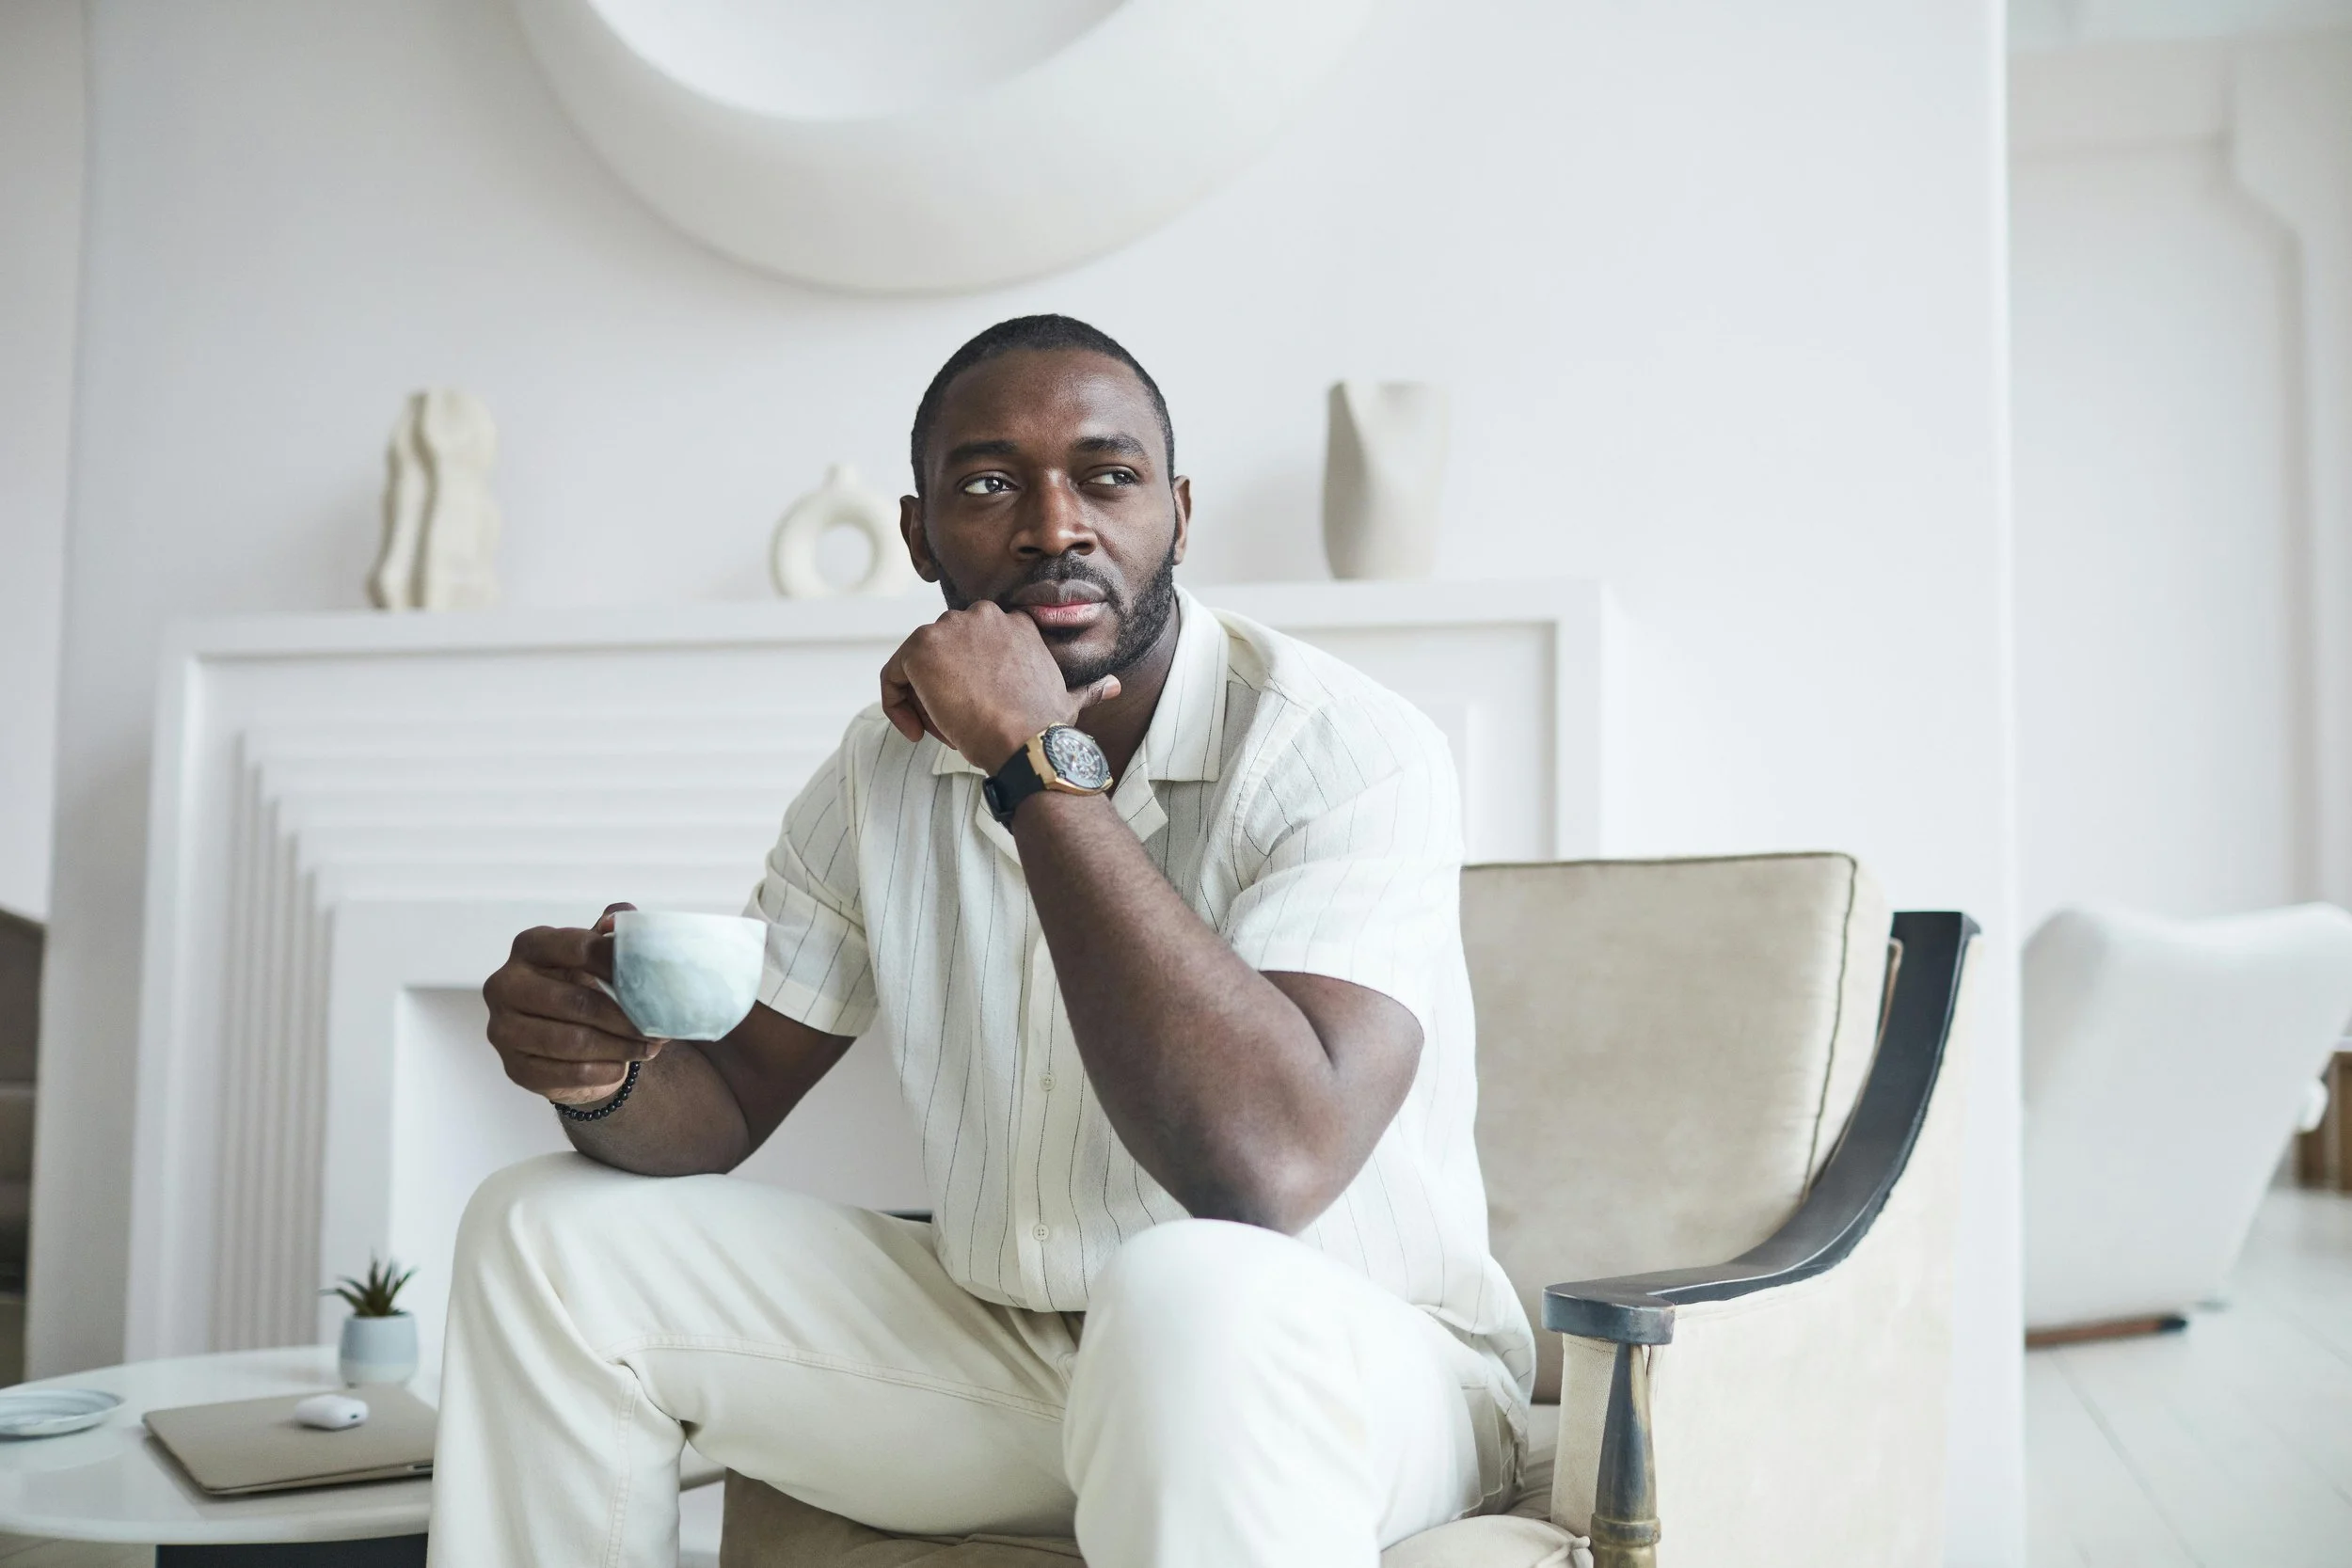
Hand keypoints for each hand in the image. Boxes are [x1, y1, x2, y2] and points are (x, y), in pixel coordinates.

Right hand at [482, 903, 664, 1105]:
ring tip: (649, 1047)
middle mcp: (506, 984)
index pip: (577, 947)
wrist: (564, 1038)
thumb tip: (622, 914)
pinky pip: (566, 1072)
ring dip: (619, 1046)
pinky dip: (602, 1070)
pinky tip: (623, 1066)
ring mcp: (503, 1028)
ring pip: (572, 1041)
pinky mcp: (513, 1067)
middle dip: (624, 1017)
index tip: (651, 977)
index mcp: (529, 946)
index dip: (617, 962)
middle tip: (658, 1026)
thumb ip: (609, 933)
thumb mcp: (594, 955)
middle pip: (575, 1001)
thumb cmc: (583, 985)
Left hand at [879, 604, 1119, 771]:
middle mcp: (980, 614)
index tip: (976, 711)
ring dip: (923, 700)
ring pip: (916, 666)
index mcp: (1013, 621)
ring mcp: (948, 628)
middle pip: (942, 652)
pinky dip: (895, 705)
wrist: (1027, 743)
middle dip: (944, 689)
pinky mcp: (920, 649)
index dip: (970, 680)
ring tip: (946, 731)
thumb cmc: (1048, 728)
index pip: (972, 644)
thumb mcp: (1070, 699)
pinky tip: (917, 732)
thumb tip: (1115, 685)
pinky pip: (891, 677)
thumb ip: (1088, 688)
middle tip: (960, 725)